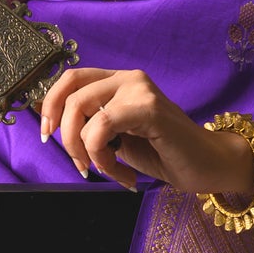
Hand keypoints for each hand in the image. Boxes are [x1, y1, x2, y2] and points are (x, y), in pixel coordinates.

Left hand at [40, 66, 253, 196]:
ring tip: (107, 171)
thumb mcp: (116, 138)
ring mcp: (140, 89)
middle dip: (66, 136)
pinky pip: (102, 126)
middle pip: (71, 94)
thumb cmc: (163, 154)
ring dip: (86, 151)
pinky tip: (122, 174)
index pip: (70, 78)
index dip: (50, 104)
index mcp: (118, 81)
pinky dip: (102, 156)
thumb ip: (90, 126)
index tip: (47, 135)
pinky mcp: (150, 107)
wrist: (207, 167)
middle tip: (80, 165)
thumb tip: (53, 124)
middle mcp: (129, 78)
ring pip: (83, 111)